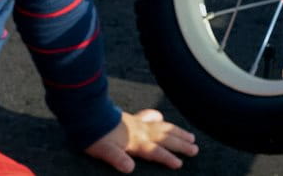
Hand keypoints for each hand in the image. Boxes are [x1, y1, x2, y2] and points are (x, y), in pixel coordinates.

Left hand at [82, 108, 198, 171]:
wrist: (86, 115)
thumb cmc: (94, 136)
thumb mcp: (103, 151)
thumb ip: (117, 158)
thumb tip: (130, 168)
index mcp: (135, 141)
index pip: (156, 151)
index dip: (168, 158)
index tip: (180, 164)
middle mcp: (140, 131)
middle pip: (165, 138)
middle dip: (180, 144)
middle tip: (195, 149)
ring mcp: (137, 123)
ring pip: (162, 127)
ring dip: (177, 132)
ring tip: (190, 136)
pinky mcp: (130, 118)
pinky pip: (148, 116)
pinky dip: (156, 117)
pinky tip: (160, 117)